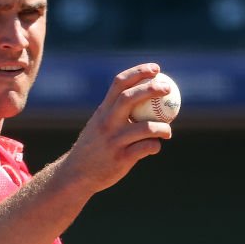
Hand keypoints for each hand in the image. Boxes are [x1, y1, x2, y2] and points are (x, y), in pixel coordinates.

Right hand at [58, 62, 173, 194]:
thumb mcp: (99, 125)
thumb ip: (116, 113)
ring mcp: (114, 141)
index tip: (155, 69)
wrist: (76, 174)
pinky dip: (155, 146)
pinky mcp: (121, 158)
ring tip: (167, 131)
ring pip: (146, 128)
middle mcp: (107, 123)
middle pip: (130, 98)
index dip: (139, 72)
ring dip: (162, 128)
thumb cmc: (93, 148)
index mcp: (103, 111)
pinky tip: (155, 147)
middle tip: (168, 88)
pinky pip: (146, 148)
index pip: (120, 83)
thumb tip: (142, 100)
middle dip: (152, 89)